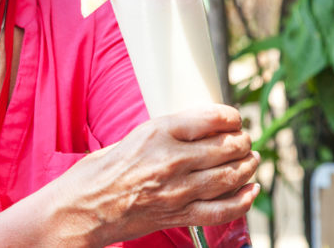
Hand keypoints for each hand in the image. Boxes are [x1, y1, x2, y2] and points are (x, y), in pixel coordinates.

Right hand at [48, 104, 259, 245]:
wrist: (82, 209)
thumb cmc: (98, 173)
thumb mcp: (130, 139)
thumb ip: (164, 135)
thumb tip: (195, 130)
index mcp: (157, 133)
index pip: (210, 119)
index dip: (231, 117)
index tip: (235, 118)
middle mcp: (172, 160)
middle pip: (226, 148)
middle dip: (242, 143)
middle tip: (245, 141)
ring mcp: (178, 191)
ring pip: (230, 177)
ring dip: (247, 167)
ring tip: (251, 161)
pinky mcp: (179, 216)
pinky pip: (222, 210)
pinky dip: (243, 201)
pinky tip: (250, 191)